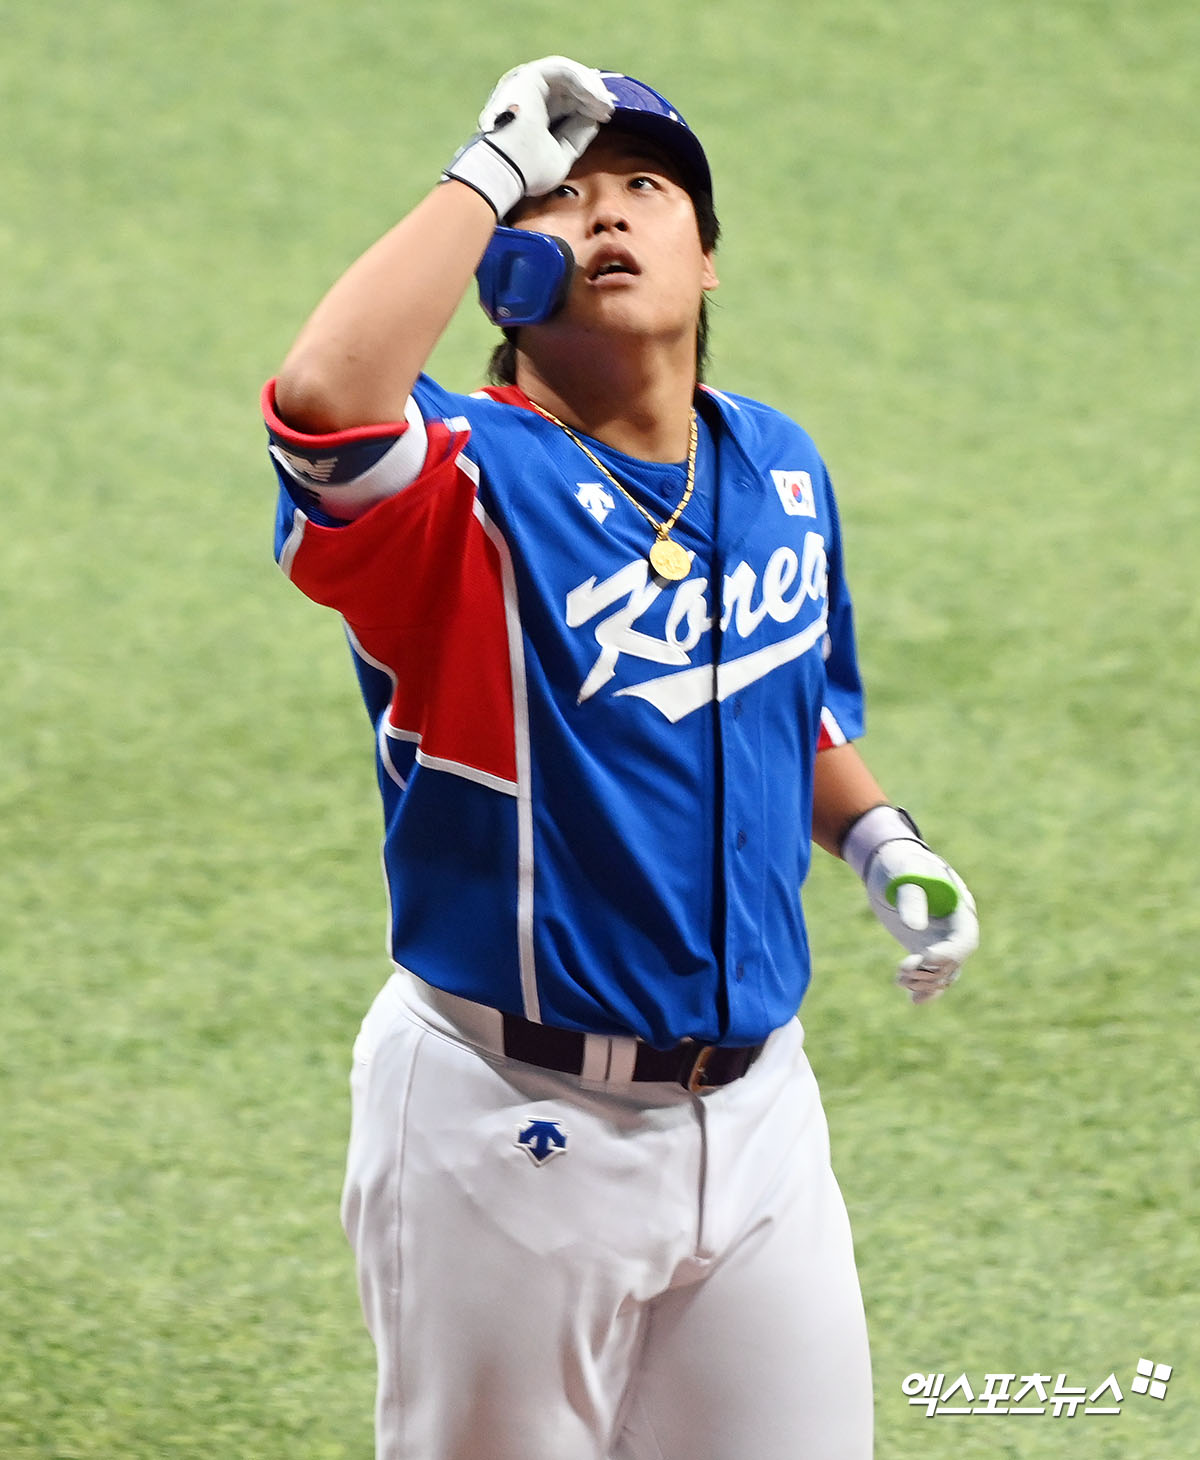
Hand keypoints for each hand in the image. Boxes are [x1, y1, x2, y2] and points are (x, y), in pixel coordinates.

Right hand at [442, 56, 614, 217]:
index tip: (608, 116)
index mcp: (535, 115)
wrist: (507, 170)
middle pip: (570, 86)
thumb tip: (594, 119)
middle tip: (610, 108)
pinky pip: (563, 70)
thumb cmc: (528, 171)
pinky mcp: (528, 76)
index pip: (568, 102)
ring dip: (591, 88)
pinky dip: (582, 81)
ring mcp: (527, 85)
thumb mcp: (561, 154)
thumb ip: (576, 136)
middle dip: (594, 95)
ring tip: (605, 106)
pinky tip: (595, 97)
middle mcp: (530, 97)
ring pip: (568, 76)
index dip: (589, 105)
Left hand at [842, 807, 978, 1003]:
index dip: (948, 955)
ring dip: (923, 982)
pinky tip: (913, 1000)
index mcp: (959, 907)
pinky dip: (925, 989)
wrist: (888, 862)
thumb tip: (915, 927)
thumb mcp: (903, 874)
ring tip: (899, 978)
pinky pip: (932, 975)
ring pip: (943, 974)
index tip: (923, 959)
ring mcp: (941, 939)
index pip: (965, 940)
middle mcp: (955, 928)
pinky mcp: (924, 948)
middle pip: (955, 963)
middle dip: (930, 972)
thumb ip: (910, 898)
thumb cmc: (899, 863)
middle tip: (902, 970)